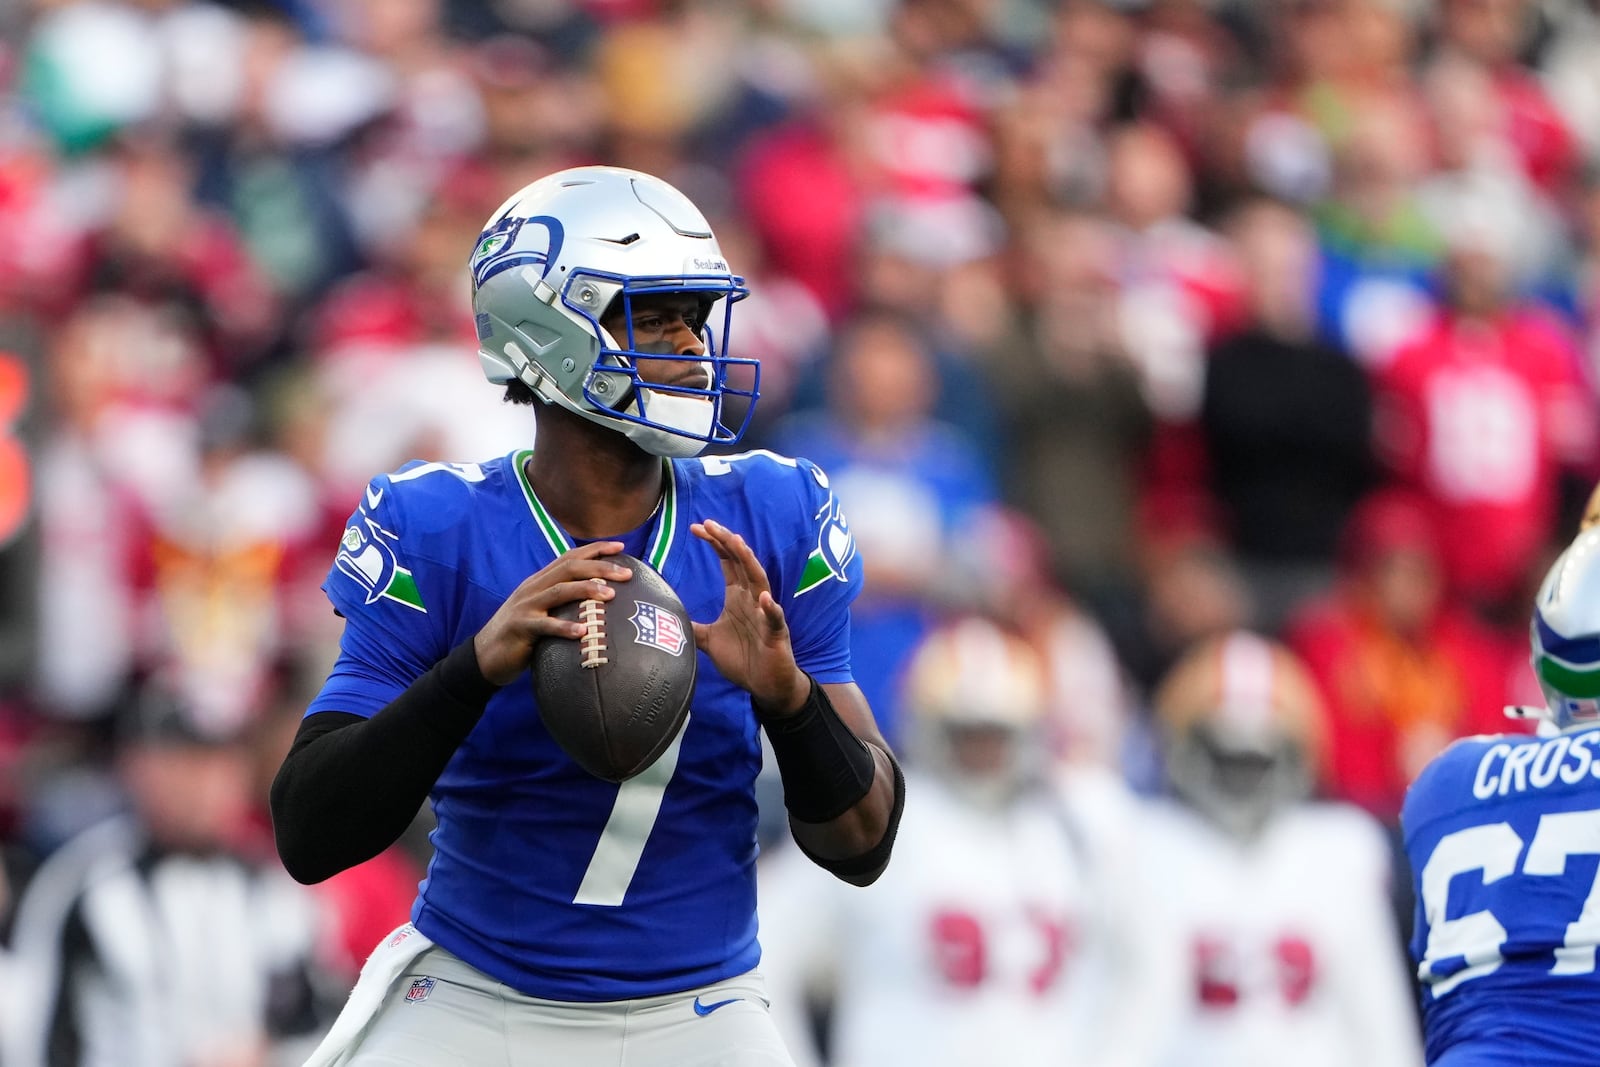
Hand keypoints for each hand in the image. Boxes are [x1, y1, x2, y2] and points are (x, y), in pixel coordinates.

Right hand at [473, 542, 632, 685]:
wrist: (484, 656)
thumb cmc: (521, 636)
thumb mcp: (542, 612)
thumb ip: (563, 604)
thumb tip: (599, 602)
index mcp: (540, 581)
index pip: (569, 557)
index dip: (595, 550)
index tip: (621, 547)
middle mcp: (533, 588)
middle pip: (569, 568)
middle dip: (599, 566)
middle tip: (626, 573)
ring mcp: (526, 606)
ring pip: (559, 591)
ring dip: (586, 590)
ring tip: (611, 594)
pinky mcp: (520, 627)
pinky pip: (545, 626)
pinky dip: (564, 627)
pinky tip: (583, 632)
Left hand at [690, 519, 809, 715]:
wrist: (765, 685)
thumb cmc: (743, 659)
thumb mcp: (709, 640)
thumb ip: (692, 626)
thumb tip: (666, 617)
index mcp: (737, 596)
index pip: (727, 562)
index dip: (715, 543)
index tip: (697, 527)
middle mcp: (752, 599)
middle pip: (741, 562)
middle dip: (726, 542)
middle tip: (709, 524)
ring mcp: (765, 614)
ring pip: (759, 581)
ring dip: (749, 561)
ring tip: (737, 543)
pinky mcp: (776, 634)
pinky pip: (774, 618)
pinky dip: (770, 608)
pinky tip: (763, 598)